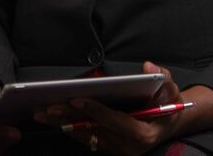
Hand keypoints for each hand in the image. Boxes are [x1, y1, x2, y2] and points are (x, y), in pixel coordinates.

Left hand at [34, 62, 183, 154]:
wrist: (169, 123)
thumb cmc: (168, 103)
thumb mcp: (171, 89)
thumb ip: (162, 77)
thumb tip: (148, 66)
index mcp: (142, 133)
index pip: (114, 121)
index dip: (94, 110)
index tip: (75, 99)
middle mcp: (127, 146)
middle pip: (94, 130)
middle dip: (69, 118)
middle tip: (48, 107)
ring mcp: (117, 149)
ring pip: (85, 136)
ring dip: (62, 124)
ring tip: (42, 113)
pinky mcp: (108, 148)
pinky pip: (85, 138)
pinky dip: (68, 128)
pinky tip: (52, 119)